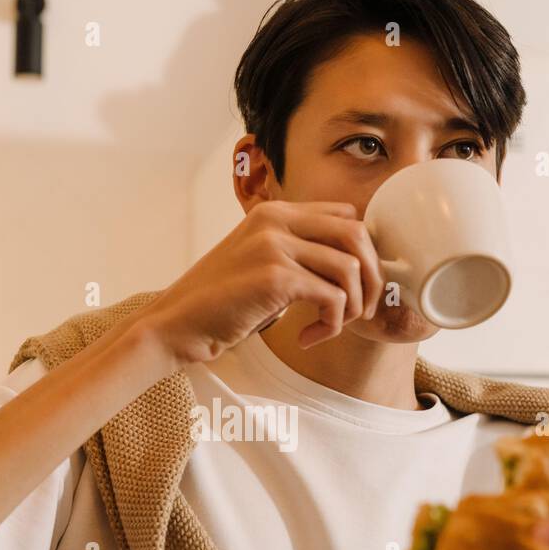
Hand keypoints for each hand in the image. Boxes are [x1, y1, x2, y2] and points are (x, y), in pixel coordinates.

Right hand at [140, 199, 383, 367]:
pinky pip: (332, 297)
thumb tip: (350, 268)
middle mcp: (276, 220)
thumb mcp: (259, 263)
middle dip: (371, 277)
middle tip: (358, 311)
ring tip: (330, 326)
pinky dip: (331, 324)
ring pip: (350, 268)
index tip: (355, 286)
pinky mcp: (275, 277)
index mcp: (274, 212)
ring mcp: (274, 246)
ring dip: (352, 306)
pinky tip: (308, 337)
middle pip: (357, 235)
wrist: (177, 324)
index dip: (363, 252)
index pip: (346, 216)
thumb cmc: (219, 303)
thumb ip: (295, 254)